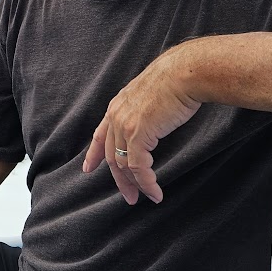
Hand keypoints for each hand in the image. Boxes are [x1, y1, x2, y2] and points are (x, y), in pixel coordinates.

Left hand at [82, 48, 201, 204]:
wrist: (183, 73)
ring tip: (147, 197)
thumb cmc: (175, 80)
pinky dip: (146, 183)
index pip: (100, 135)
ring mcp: (124, 126)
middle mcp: (116, 116)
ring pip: (123, 165)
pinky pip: (138, 167)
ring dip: (136, 184)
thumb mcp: (150, 95)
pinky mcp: (138, 134)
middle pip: (111, 156)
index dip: (94, 154)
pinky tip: (155, 192)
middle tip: (129, 197)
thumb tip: (153, 120)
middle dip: (120, 179)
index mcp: (117, 106)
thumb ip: (144, 110)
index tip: (88, 168)